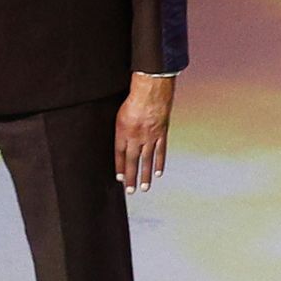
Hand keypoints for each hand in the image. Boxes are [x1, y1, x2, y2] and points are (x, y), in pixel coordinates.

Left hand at [115, 73, 173, 194]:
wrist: (152, 89)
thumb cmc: (134, 97)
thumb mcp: (120, 113)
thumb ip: (120, 128)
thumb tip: (119, 141)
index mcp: (123, 132)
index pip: (119, 155)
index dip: (120, 167)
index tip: (120, 179)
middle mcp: (136, 137)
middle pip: (132, 161)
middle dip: (131, 177)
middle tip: (130, 191)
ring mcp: (150, 136)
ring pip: (146, 160)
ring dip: (144, 175)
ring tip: (143, 188)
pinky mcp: (161, 133)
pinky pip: (160, 151)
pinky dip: (159, 163)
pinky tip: (157, 173)